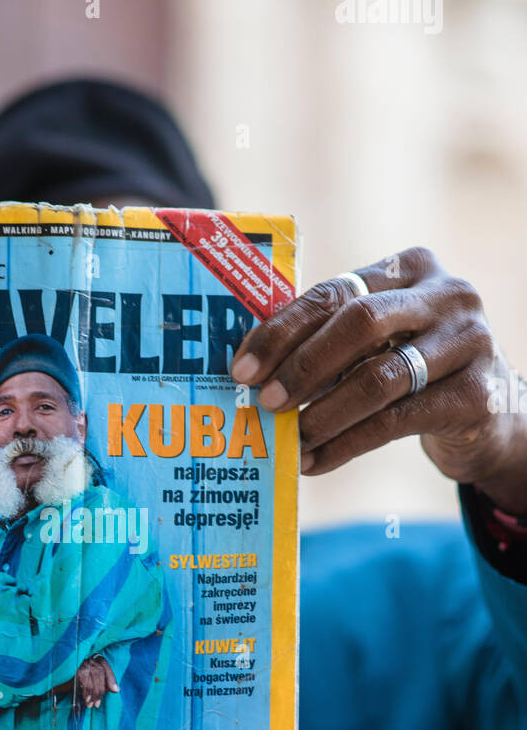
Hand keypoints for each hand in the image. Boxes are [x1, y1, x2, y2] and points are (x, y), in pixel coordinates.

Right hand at [74, 655, 118, 707]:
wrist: (59, 676)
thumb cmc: (75, 680)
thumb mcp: (91, 680)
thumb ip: (102, 683)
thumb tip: (116, 690)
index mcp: (94, 660)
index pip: (105, 667)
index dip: (111, 679)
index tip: (115, 691)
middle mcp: (88, 659)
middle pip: (99, 672)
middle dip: (100, 690)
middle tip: (97, 704)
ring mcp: (81, 663)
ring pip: (92, 676)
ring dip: (93, 693)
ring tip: (91, 704)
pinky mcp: (74, 668)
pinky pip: (84, 680)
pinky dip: (87, 691)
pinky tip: (86, 699)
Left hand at [231, 247, 526, 514]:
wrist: (487, 415)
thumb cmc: (413, 369)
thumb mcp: (380, 339)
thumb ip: (330, 338)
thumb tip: (251, 369)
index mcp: (411, 268)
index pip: (335, 292)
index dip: (283, 330)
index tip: (243, 368)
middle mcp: (447, 295)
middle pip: (360, 323)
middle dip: (304, 365)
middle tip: (266, 401)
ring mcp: (469, 342)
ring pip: (380, 378)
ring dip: (324, 413)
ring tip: (290, 438)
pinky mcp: (476, 394)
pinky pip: (396, 422)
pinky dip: (348, 444)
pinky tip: (316, 461)